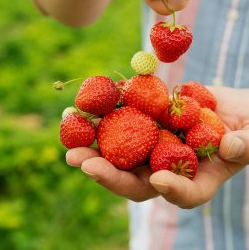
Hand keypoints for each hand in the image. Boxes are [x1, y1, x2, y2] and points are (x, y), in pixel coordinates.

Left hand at [66, 87, 248, 206]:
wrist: (232, 108)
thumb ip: (246, 144)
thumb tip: (229, 146)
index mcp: (199, 177)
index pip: (184, 193)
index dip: (171, 190)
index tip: (157, 179)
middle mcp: (170, 165)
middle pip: (137, 178)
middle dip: (109, 173)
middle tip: (82, 163)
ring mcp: (156, 144)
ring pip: (122, 153)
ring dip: (95, 148)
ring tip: (71, 140)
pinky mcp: (148, 122)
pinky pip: (124, 122)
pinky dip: (106, 117)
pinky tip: (86, 109)